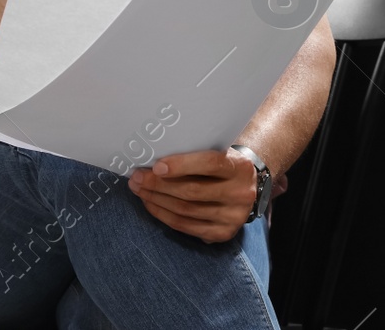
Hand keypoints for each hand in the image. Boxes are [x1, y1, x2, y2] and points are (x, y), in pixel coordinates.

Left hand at [126, 148, 256, 243]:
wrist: (247, 186)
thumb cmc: (223, 164)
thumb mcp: (218, 152)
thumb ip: (195, 154)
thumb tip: (154, 161)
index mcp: (240, 167)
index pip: (210, 164)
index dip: (181, 165)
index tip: (156, 166)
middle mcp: (240, 194)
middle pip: (192, 191)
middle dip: (158, 185)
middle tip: (137, 178)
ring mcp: (233, 217)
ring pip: (186, 210)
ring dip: (157, 200)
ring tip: (139, 190)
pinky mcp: (223, 233)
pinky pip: (186, 227)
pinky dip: (164, 215)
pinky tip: (151, 204)